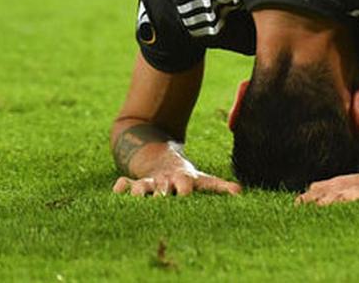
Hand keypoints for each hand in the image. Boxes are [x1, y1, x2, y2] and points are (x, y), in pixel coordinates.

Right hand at [112, 169, 240, 197]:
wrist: (160, 158)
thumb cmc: (185, 176)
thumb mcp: (202, 179)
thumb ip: (219, 186)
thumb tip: (240, 192)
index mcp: (182, 180)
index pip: (185, 185)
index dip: (185, 189)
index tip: (185, 195)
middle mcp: (165, 181)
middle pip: (162, 189)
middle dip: (161, 194)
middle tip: (161, 200)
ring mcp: (149, 182)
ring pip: (142, 186)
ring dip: (140, 190)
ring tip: (138, 196)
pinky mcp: (135, 183)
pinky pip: (125, 184)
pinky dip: (121, 187)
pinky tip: (117, 190)